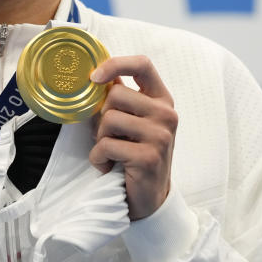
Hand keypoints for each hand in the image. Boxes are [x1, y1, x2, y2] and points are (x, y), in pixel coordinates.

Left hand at [88, 55, 176, 220]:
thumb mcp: (133, 121)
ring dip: (99, 139)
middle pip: (116, 95)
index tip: (94, 77)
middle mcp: (167, 114)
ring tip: (110, 152)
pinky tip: (109, 166)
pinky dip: (98, 158)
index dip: (115, 64)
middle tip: (108, 136)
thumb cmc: (136, 154)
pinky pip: (107, 146)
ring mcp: (161, 136)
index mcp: (162, 99)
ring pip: (109, 119)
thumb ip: (122, 98)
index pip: (142, 64)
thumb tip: (98, 74)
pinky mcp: (148, 157)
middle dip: (102, 117)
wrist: (149, 197)